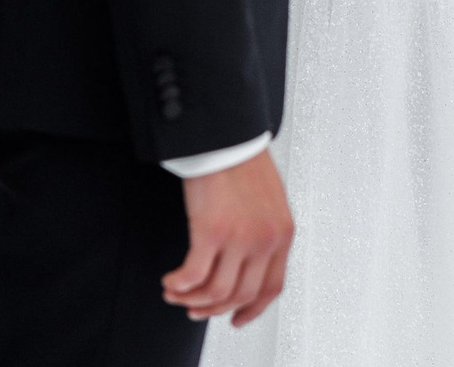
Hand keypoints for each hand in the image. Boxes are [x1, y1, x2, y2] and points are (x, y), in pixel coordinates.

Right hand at [164, 147, 292, 326]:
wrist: (226, 134)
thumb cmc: (242, 159)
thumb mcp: (269, 200)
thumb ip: (264, 230)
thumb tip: (246, 260)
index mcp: (283, 233)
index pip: (272, 287)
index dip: (252, 309)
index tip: (236, 318)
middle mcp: (266, 240)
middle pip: (241, 295)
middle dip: (215, 309)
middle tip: (196, 311)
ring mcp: (240, 238)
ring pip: (216, 292)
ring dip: (193, 300)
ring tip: (176, 294)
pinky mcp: (212, 231)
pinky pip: (193, 275)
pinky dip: (180, 284)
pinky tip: (171, 280)